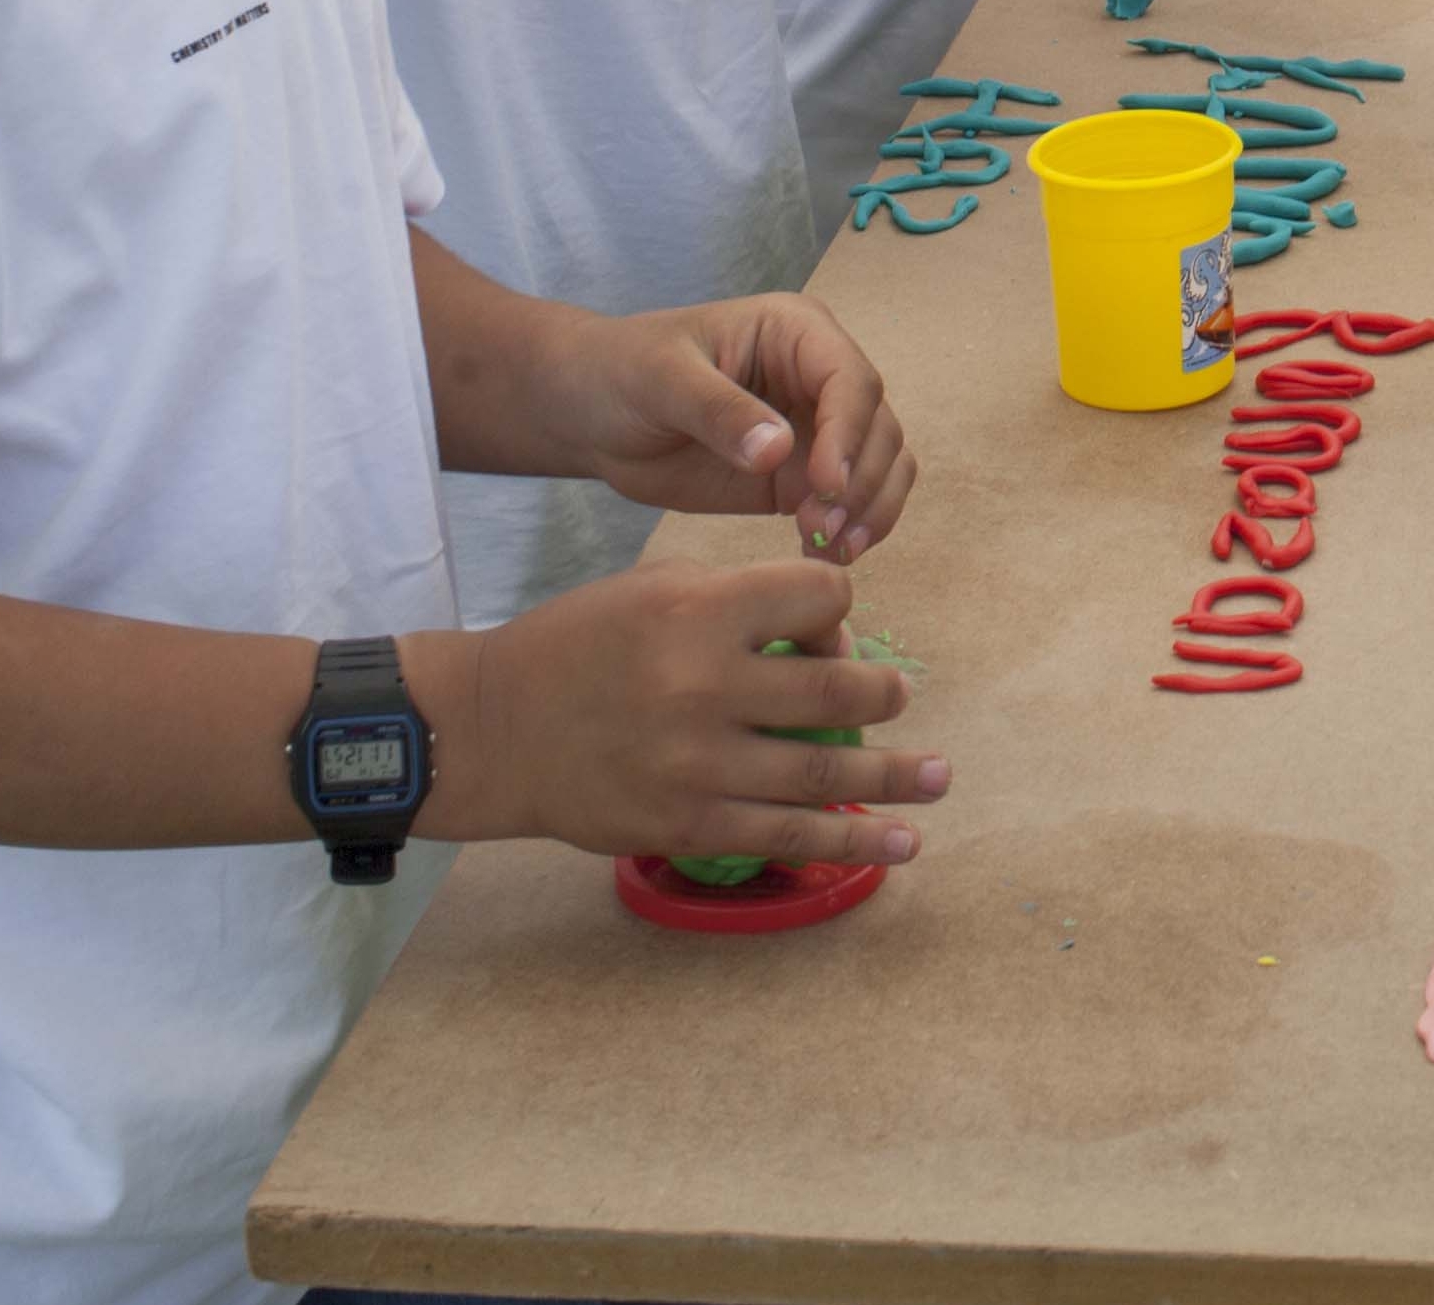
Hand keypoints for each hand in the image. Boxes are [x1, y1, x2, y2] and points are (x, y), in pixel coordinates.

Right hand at [439, 551, 943, 868]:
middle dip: (885, 696)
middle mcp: (704, 687)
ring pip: (827, 776)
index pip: (820, 600)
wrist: (493, 729)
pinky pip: (789, 836)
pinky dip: (853, 841)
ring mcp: (698, 764)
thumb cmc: (579, 646)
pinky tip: (901, 843)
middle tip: (897, 698)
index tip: (827, 629)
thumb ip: (740, 601)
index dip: (838, 611)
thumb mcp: (656, 590)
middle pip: (838, 693)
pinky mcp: (688, 824)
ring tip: (941, 779)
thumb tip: (829, 634)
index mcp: (698, 612)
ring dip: (897, 779)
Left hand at [554, 291, 914, 559]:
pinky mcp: (803, 476)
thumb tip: (780, 450)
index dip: (850, 432)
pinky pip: (852, 500)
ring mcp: (817, 428)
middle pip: (878, 427)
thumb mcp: (662, 380)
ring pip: (882, 465)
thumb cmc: (623, 373)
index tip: (825, 486)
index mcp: (797, 332)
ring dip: (869, 509)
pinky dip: (853, 528)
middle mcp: (820, 377)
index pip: (851, 379)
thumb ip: (719, 411)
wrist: (592, 414)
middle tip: (820, 530)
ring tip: (829, 549)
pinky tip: (822, 554)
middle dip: (861, 481)